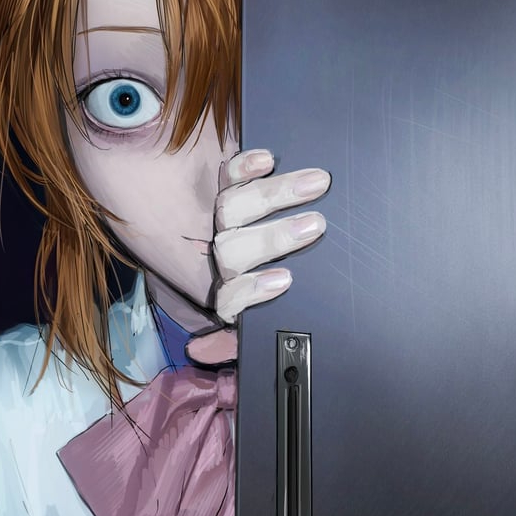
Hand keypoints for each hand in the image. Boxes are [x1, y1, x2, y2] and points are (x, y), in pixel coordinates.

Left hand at [187, 150, 329, 363]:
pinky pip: (226, 177)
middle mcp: (220, 259)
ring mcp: (218, 222)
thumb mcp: (241, 323)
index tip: (284, 281)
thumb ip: (230, 343)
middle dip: (275, 238)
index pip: (230, 299)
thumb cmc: (250, 290)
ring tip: (314, 184)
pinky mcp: (221, 189)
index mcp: (228, 294)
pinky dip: (243, 168)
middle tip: (315, 225)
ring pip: (233, 209)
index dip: (252, 291)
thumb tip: (201, 354)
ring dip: (274, 196)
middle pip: (233, 250)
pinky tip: (267, 161)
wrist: (233, 249)